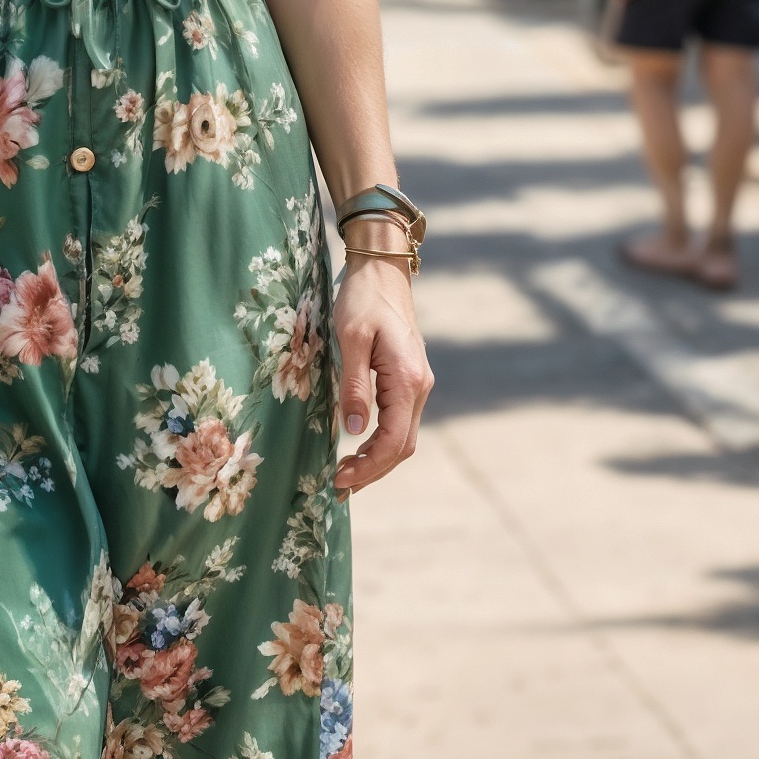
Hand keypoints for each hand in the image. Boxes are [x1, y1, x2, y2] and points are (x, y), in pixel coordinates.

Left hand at [332, 255, 432, 494]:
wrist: (382, 271)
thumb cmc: (363, 299)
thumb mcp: (350, 339)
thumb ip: (354, 386)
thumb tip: (352, 431)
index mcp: (407, 380)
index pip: (393, 441)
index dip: (369, 467)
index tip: (341, 481)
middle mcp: (420, 387)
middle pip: (402, 446)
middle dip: (372, 471)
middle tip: (338, 487)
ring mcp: (418, 384)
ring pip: (402, 436)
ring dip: (376, 460)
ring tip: (345, 476)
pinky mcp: (409, 379)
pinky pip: (399, 421)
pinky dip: (381, 442)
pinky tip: (359, 449)